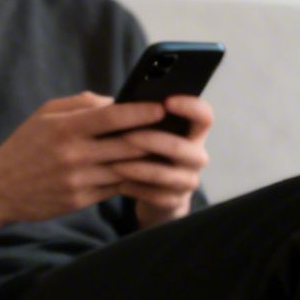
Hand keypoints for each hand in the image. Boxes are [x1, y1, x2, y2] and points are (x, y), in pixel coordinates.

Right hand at [0, 92, 165, 269]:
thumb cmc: (25, 146)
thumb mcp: (45, 116)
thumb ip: (81, 104)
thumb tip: (118, 99)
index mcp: (65, 129)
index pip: (112, 117)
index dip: (141, 111)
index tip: (162, 106)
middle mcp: (73, 155)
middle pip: (125, 144)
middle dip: (154, 136)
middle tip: (177, 129)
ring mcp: (78, 180)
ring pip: (126, 169)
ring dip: (150, 161)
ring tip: (171, 150)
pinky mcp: (80, 200)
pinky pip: (116, 188)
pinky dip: (135, 180)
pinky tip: (151, 172)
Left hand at [111, 94, 213, 229]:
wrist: (153, 194)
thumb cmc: (147, 153)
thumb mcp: (143, 130)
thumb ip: (126, 113)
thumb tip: (95, 98)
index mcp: (192, 133)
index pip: (204, 116)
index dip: (191, 107)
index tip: (166, 102)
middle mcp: (195, 156)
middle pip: (186, 148)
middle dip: (154, 141)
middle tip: (126, 136)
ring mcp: (187, 180)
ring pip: (168, 175)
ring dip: (139, 168)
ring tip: (115, 164)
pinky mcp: (174, 201)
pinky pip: (157, 196)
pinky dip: (136, 189)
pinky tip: (119, 183)